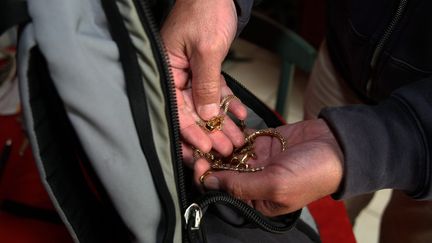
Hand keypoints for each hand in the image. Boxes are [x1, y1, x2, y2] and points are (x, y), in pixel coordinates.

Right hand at [161, 0, 246, 154]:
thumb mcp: (206, 50)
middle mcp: (175, 75)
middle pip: (191, 112)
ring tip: (237, 139)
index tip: (207, 147)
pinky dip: (228, 103)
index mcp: (166, 70)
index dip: (191, 131)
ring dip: (222, 123)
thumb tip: (207, 117)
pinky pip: (216, 92)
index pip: (175, 109)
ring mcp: (190, 72)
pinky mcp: (205, 69)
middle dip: (210, 132)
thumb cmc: (205, 10)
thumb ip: (206, 86)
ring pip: (206, 105)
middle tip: (226, 150)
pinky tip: (240, 115)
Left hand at [199, 119, 343, 215]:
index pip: (223, 193)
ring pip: (228, 154)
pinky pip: (240, 139)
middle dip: (207, 160)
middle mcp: (254, 182)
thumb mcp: (275, 185)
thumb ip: (240, 186)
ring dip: (215, 145)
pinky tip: (218, 125)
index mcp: (257, 201)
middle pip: (222, 172)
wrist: (338, 146)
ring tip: (203, 133)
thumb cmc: (313, 173)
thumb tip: (209, 183)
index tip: (198, 164)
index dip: (207, 180)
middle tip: (195, 145)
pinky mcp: (262, 142)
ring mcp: (257, 161)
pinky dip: (229, 133)